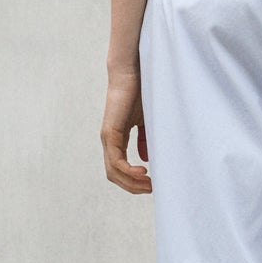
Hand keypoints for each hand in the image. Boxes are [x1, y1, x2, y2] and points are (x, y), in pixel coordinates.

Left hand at [101, 62, 150, 193]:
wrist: (132, 72)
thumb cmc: (141, 92)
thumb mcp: (146, 122)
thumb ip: (145, 140)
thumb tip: (147, 158)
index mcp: (117, 139)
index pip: (121, 169)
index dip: (135, 181)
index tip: (154, 185)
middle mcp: (109, 142)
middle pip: (116, 176)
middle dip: (134, 187)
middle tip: (153, 189)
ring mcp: (108, 138)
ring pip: (114, 173)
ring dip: (132, 183)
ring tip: (150, 185)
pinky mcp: (110, 133)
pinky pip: (116, 161)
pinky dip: (128, 171)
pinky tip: (143, 172)